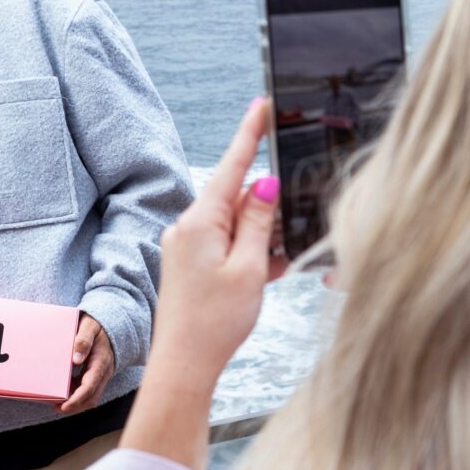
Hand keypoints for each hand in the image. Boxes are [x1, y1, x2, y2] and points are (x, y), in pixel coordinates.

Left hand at [58, 315, 113, 414]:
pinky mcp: (97, 375)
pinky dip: (77, 395)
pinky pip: (89, 390)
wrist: (112, 324)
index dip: (77, 399)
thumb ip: (83, 340)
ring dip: (76, 403)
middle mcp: (103, 372)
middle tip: (56, 408)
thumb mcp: (90, 327)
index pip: (90, 386)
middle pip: (91, 397)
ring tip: (57, 403)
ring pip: (91, 397)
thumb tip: (76, 360)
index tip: (64, 406)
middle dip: (75, 406)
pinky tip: (63, 392)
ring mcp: (101, 375)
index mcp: (101, 362)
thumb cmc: (97, 325)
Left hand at [148, 98, 287, 382]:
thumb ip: (260, 222)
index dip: (250, 134)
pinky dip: (249, 256)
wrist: (184, 365)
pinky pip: (226, 246)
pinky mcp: (190, 264)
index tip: (262, 104)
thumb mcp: (249, 269)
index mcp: (200, 222)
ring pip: (236, 225)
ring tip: (273, 272)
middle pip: (237, 198)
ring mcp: (187, 246)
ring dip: (260, 241)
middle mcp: (188, 227)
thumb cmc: (214, 323)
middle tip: (285, 241)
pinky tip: (266, 276)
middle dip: (266, 212)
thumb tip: (265, 185)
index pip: (231, 166)